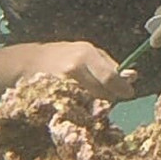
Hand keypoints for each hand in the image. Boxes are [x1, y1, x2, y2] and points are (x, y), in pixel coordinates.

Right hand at [14, 41, 135, 102]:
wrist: (28, 62)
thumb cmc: (64, 55)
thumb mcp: (88, 52)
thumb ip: (109, 65)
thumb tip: (132, 77)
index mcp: (86, 54)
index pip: (110, 76)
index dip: (122, 88)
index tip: (129, 93)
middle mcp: (74, 68)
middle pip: (101, 92)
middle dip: (111, 97)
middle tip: (112, 96)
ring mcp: (62, 84)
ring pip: (90, 102)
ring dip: (97, 103)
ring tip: (93, 97)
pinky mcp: (53, 97)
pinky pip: (76, 107)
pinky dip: (83, 108)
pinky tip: (81, 103)